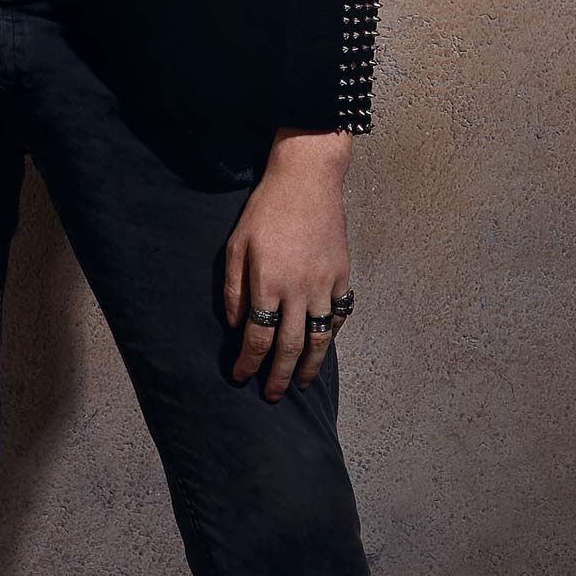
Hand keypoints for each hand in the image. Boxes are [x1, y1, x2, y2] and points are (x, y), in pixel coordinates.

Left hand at [224, 129, 354, 397]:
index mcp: (267, 283)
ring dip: (311, 365)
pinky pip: (339, 313)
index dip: (248, 363)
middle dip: (279, 376)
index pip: (257, 337)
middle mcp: (298, 289)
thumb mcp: (236, 245)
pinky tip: (323, 342)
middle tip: (272, 395)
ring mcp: (324, 283)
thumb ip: (234, 289)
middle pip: (290, 346)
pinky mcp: (342, 274)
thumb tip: (235, 325)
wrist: (307, 180)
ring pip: (320, 336)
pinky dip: (331, 332)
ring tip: (303, 382)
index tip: (241, 377)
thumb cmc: (266, 209)